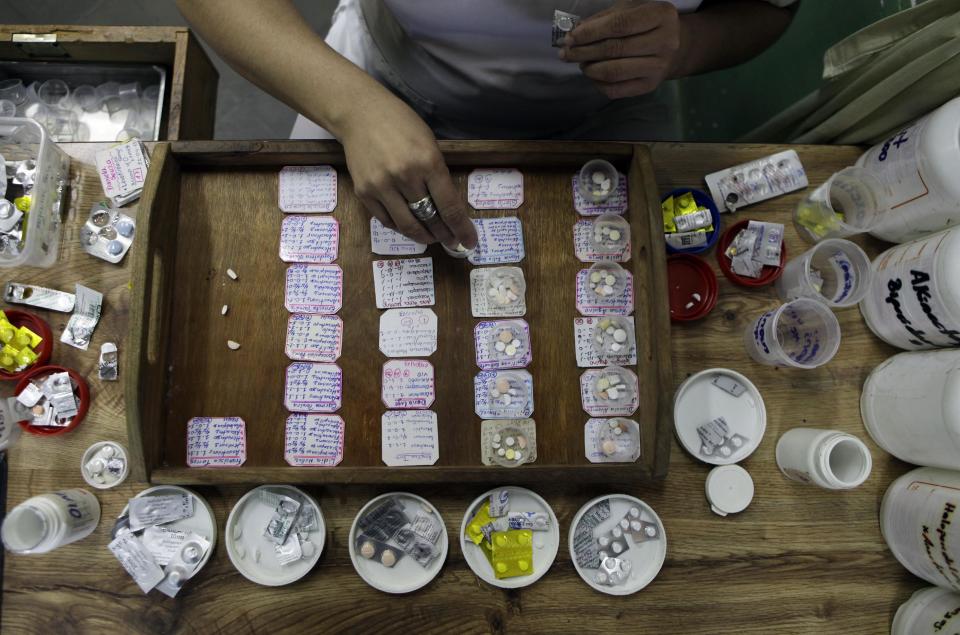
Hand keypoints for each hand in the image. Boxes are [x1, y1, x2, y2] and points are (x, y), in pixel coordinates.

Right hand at [339, 89, 476, 247]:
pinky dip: (401, 227)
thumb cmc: (400, 124)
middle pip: (430, 219)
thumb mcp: (429, 143)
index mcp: (428, 162)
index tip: (469, 242)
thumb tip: (448, 208)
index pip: (450, 207)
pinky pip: (387, 221)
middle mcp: (405, 177)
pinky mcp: (364, 193)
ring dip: (424, 236)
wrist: (360, 114)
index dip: (462, 229)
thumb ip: (438, 174)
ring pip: (408, 225)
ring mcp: (382, 186)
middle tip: (452, 241)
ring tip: (432, 238)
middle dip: (445, 235)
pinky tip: (410, 226)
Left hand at [559, 1, 681, 98]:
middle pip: (615, 49)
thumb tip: (575, 33)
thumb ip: (603, 19)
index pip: (620, 24)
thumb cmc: (645, 24)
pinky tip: (592, 75)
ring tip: (581, 63)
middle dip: (584, 51)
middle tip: (566, 53)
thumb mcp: (629, 10)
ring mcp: (659, 67)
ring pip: (614, 72)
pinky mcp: (650, 86)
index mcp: (661, 15)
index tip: (571, 37)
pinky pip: (616, 90)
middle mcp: (665, 41)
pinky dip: (597, 83)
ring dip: (590, 69)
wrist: (673, 47)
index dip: (592, 32)